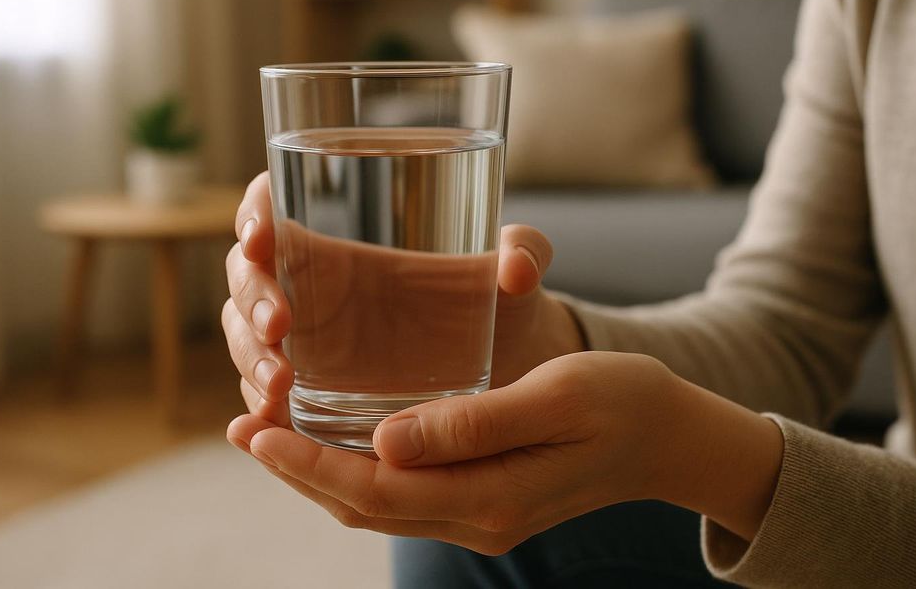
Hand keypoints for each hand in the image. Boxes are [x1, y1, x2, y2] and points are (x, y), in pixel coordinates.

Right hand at [221, 172, 584, 426]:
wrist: (506, 365)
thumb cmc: (499, 301)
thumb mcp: (515, 272)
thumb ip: (523, 252)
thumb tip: (515, 267)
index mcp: (342, 232)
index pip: (274, 204)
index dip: (254, 214)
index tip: (262, 238)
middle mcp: (311, 280)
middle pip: (247, 274)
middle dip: (252, 298)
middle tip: (281, 328)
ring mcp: (305, 335)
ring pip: (245, 335)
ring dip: (249, 358)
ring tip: (281, 387)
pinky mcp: (309, 386)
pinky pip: (264, 390)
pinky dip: (257, 405)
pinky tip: (270, 422)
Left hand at [228, 351, 784, 552]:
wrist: (672, 436)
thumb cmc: (622, 401)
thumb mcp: (554, 397)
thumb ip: (471, 424)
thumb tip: (383, 442)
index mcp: (491, 495)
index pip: (376, 490)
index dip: (307, 467)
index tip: (256, 433)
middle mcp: (478, 516)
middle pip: (365, 505)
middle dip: (297, 474)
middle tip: (243, 431)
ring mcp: (482, 514)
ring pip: (380, 505)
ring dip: (321, 476)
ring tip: (271, 437)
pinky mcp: (487, 498)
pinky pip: (406, 495)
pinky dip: (360, 472)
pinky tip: (339, 441)